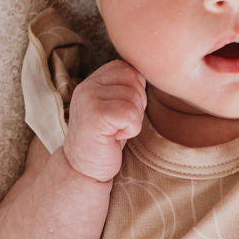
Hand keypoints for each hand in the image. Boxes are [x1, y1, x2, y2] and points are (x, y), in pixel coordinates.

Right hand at [62, 59, 146, 180]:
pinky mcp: (94, 116)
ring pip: (134, 99)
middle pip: (134, 82)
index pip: (129, 70)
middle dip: (136, 106)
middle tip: (118, 124)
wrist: (84, 168)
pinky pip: (130, 115)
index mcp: (94, 79)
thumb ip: (127, 86)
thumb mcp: (116, 105)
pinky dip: (130, 129)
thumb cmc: (106, 138)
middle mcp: (88, 85)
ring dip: (132, 120)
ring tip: (114, 131)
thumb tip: (154, 73)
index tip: (122, 112)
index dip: (136, 92)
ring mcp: (89, 99)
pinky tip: (114, 137)